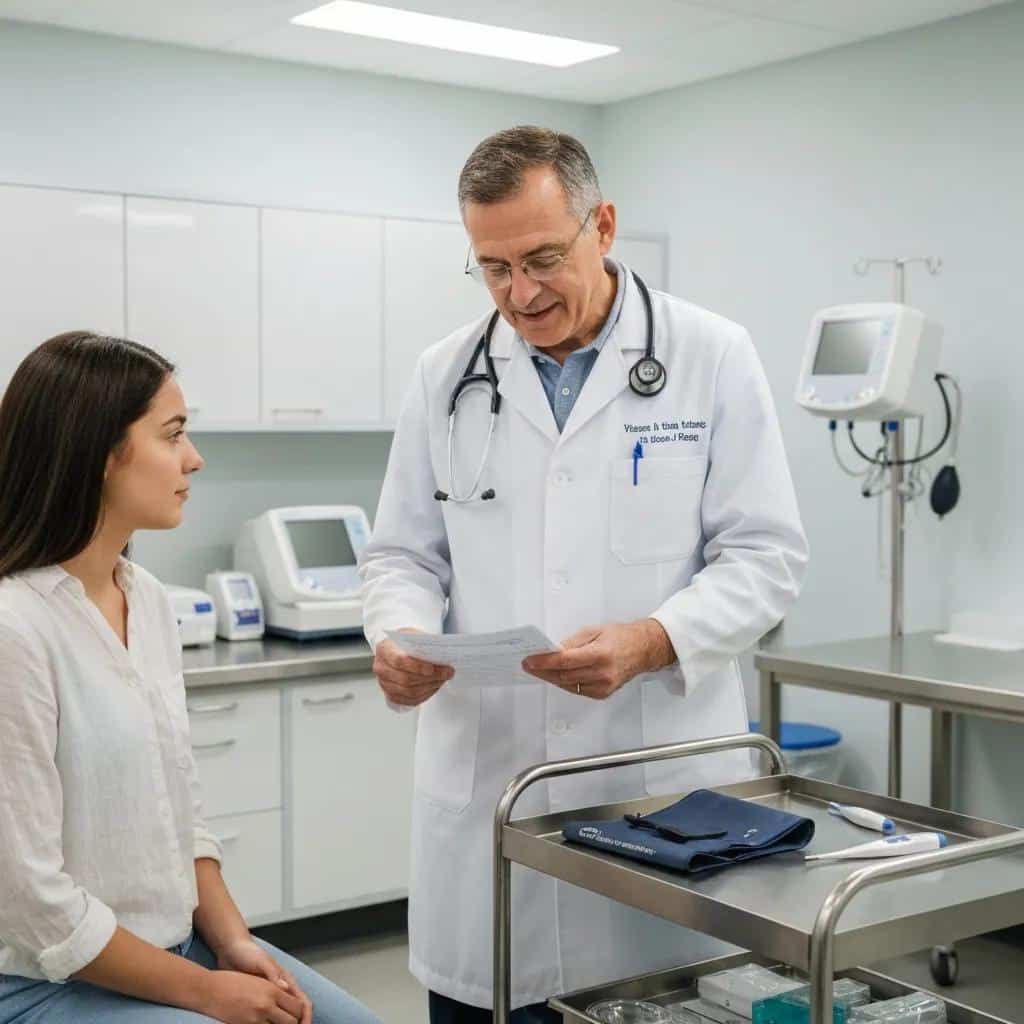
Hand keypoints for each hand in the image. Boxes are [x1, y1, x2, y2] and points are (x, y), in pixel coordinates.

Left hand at [216, 939, 311, 1023]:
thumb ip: (272, 974)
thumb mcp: (261, 961)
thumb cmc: (248, 952)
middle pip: (294, 1013)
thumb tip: (284, 988)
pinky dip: (268, 1023)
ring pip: (281, 1016)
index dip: (305, 1018)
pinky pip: (266, 1016)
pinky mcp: (257, 1000)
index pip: (302, 1003)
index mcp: (285, 980)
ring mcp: (269, 995)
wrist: (231, 950)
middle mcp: (280, 989)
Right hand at [373, 628, 453, 706]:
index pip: (399, 660)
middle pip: (405, 679)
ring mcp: (384, 683)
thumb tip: (441, 655)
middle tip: (447, 673)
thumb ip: (423, 643)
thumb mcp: (413, 635)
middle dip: (430, 678)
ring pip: (409, 691)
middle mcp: (381, 668)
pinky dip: (425, 695)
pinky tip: (435, 686)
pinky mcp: (391, 695)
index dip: (417, 666)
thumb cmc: (406, 642)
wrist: (397, 649)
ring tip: (443, 679)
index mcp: (384, 649)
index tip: (432, 668)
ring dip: (430, 686)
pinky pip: (410, 700)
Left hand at [522, 619, 675, 699]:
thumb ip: (572, 642)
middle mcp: (602, 673)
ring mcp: (603, 686)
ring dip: (551, 678)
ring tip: (538, 670)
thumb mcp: (594, 630)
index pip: (565, 661)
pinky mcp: (603, 694)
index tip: (530, 661)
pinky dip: (565, 683)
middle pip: (564, 675)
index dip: (544, 662)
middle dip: (543, 670)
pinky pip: (577, 690)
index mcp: (600, 654)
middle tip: (529, 665)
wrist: (642, 650)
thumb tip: (553, 650)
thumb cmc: (621, 637)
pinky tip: (557, 675)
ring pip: (568, 685)